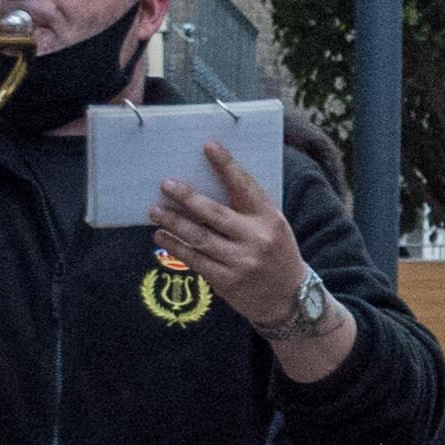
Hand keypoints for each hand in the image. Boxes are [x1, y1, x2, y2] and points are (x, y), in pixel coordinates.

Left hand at [151, 136, 309, 335]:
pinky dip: (175, 247)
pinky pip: (195, 260)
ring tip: (155, 211)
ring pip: (199, 238)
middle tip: (166, 184)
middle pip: (214, 214)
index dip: (226, 165)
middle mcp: (255, 239)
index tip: (208, 146)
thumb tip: (208, 183)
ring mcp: (240, 262)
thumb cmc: (276, 252)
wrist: (289, 299)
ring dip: (173, 223)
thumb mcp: (273, 225)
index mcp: (269, 218)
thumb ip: (247, 208)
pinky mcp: (226, 282)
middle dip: (187, 197)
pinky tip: (161, 236)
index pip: (245, 186)